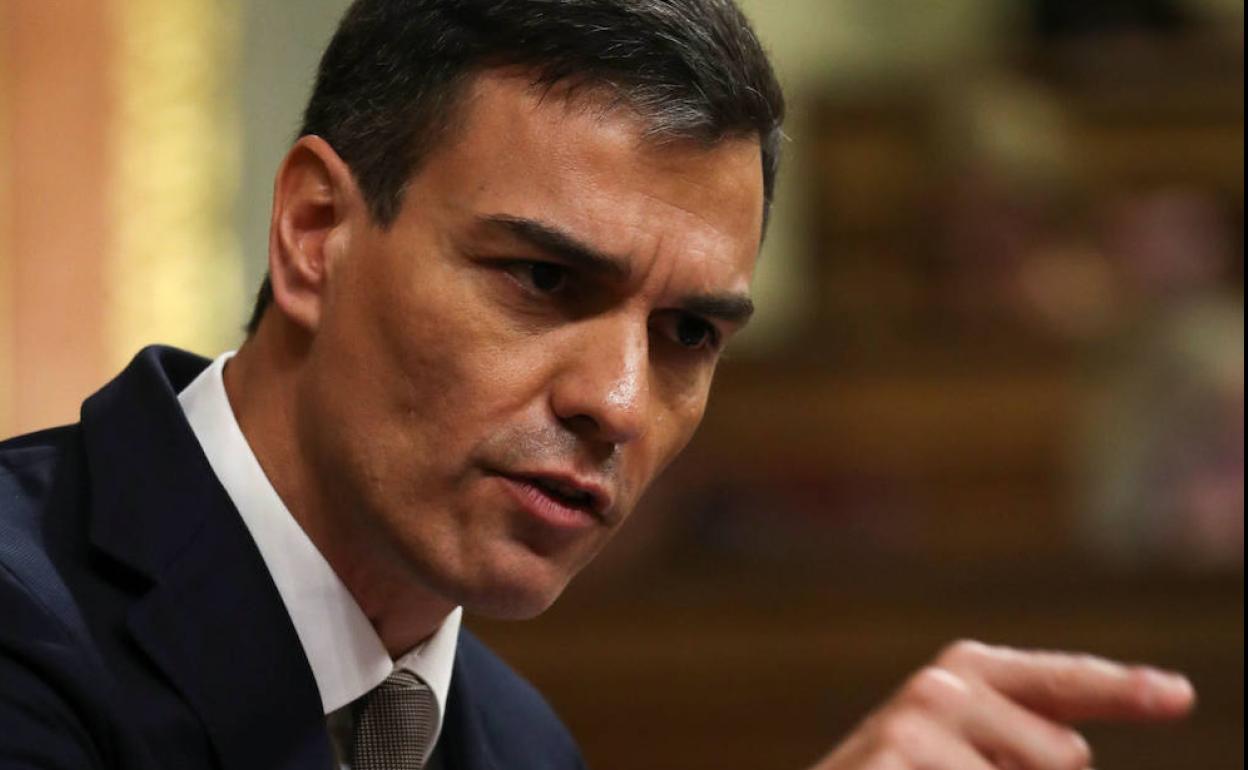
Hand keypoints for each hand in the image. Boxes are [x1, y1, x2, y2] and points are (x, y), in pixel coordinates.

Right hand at [810, 640, 1195, 769]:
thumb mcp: (972, 748)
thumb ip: (1029, 736)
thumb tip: (1076, 746)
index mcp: (969, 670)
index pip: (1064, 680)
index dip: (1124, 689)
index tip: (1177, 695)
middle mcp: (943, 684)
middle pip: (1066, 755)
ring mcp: (915, 721)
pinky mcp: (893, 757)